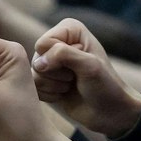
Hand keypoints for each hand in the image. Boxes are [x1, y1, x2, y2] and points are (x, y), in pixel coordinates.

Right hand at [31, 19, 140, 138]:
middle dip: (56, 74)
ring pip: (32, 74)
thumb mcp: (89, 66)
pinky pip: (32, 87)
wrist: (108, 111)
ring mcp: (50, 62)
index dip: (58, 58)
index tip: (81, 63)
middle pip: (36, 59)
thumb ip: (64, 55)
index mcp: (70, 29)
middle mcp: (57, 42)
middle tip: (76, 77)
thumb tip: (38, 62)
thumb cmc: (105, 85)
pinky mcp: (45, 80)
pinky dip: (49, 94)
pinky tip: (64, 94)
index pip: (44, 43)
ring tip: (72, 85)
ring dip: (54, 85)